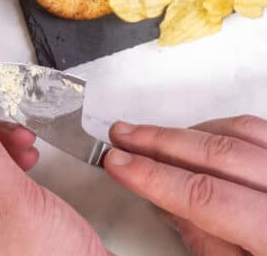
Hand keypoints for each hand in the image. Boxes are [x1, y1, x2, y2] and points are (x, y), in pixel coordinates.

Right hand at [104, 116, 266, 254]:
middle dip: (160, 142)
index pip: (206, 195)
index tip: (118, 163)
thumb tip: (171, 207)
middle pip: (220, 153)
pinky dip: (222, 128)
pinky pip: (259, 130)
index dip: (154, 177)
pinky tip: (197, 136)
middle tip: (122, 137)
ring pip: (240, 132)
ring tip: (150, 136)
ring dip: (187, 133)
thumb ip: (210, 245)